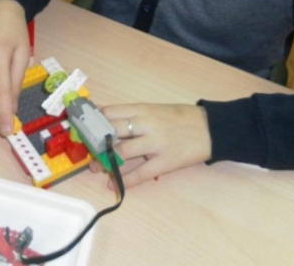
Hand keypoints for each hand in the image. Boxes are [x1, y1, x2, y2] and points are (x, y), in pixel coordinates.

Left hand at [89, 104, 211, 187]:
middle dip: (96, 142)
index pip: (111, 112)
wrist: (210, 129)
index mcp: (143, 109)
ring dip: (106, 162)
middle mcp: (146, 125)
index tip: (83, 126)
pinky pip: (140, 174)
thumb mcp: (155, 109)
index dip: (94, 120)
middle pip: (112, 132)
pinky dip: (125, 181)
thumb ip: (133, 115)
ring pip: (123, 153)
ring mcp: (155, 144)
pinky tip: (114, 184)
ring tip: (96, 168)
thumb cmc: (180, 117)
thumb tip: (106, 118)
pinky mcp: (164, 162)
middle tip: (86, 149)